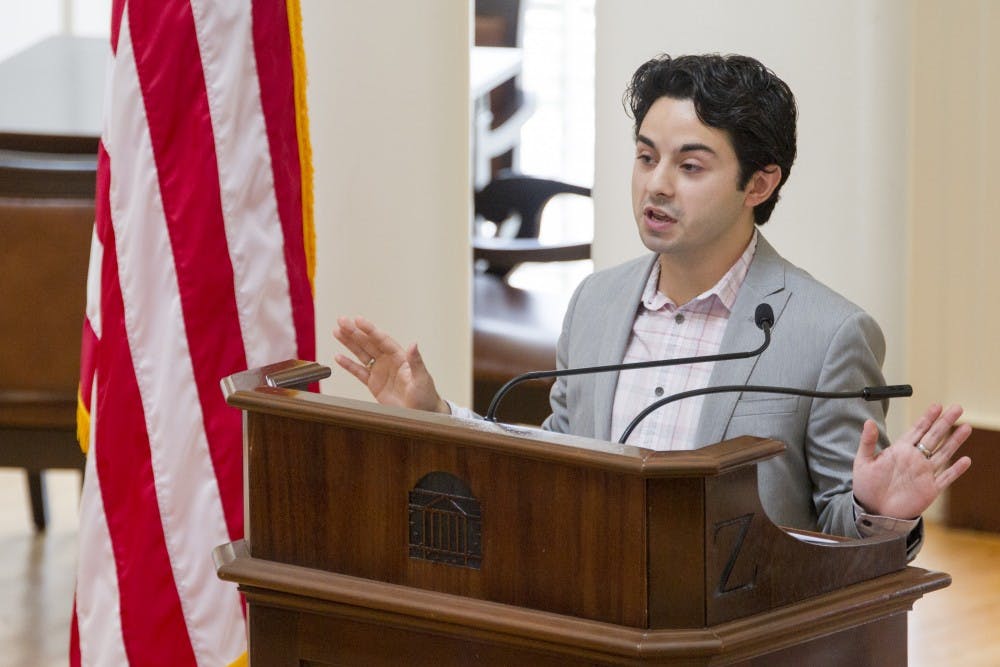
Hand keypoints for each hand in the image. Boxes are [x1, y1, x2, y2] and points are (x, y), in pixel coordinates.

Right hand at [333, 316, 449, 413]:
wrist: (422, 414)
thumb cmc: (426, 396)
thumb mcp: (422, 378)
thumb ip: (416, 361)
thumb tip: (414, 344)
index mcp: (400, 357)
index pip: (382, 340)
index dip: (369, 330)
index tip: (358, 320)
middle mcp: (388, 361)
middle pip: (368, 343)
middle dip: (355, 332)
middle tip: (341, 321)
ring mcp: (380, 372)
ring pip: (362, 354)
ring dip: (349, 343)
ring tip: (337, 331)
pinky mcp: (374, 384)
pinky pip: (359, 372)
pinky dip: (348, 365)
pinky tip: (338, 357)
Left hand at [853, 404, 972, 518]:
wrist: (873, 510)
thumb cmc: (866, 486)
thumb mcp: (863, 462)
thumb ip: (867, 442)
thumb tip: (868, 422)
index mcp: (900, 450)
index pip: (917, 429)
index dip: (927, 417)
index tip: (937, 405)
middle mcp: (915, 459)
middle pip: (934, 437)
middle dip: (945, 422)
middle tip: (957, 408)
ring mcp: (924, 473)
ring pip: (943, 453)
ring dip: (955, 441)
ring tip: (966, 427)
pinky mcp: (929, 489)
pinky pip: (946, 477)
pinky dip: (956, 469)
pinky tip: (965, 460)